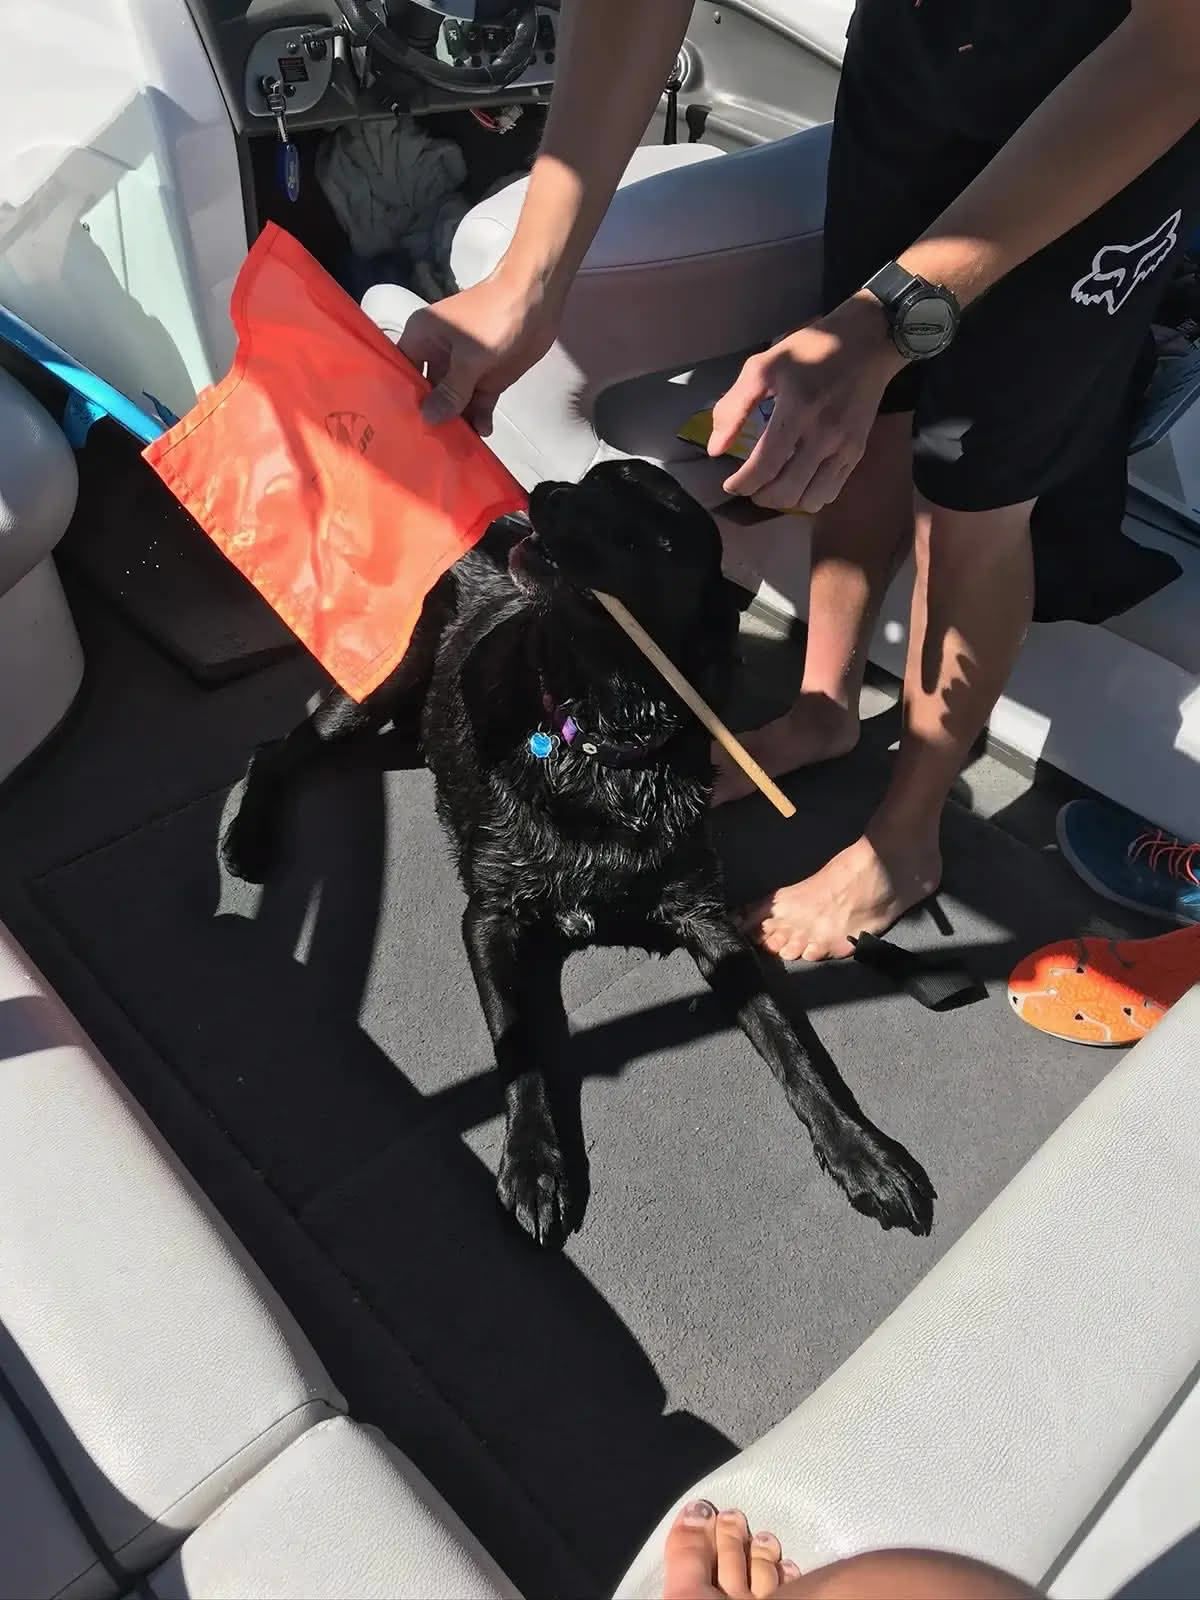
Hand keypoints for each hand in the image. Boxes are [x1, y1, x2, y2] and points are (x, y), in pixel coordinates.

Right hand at [398, 268, 561, 433]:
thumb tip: (428, 419)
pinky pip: (477, 404)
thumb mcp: (469, 358)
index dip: (400, 399)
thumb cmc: (493, 319)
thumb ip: (450, 392)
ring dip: (457, 423)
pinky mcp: (486, 379)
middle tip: (427, 449)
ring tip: (456, 450)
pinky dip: (479, 418)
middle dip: (431, 418)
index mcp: (421, 339)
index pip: (401, 373)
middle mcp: (437, 356)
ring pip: (454, 403)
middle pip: (428, 394)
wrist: (537, 302)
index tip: (398, 428)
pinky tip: (481, 435)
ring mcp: (463, 370)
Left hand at [708, 293, 905, 512]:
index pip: (764, 467)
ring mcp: (844, 447)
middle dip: (760, 497)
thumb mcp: (763, 366)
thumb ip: (734, 407)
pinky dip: (809, 497)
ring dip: (785, 502)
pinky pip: (831, 491)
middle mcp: (823, 435)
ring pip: (810, 499)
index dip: (742, 485)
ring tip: (773, 488)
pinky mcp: (857, 451)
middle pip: (786, 491)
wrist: (867, 341)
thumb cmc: (809, 350)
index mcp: (796, 411)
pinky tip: (798, 483)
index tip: (730, 484)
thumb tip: (715, 450)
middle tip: (750, 487)